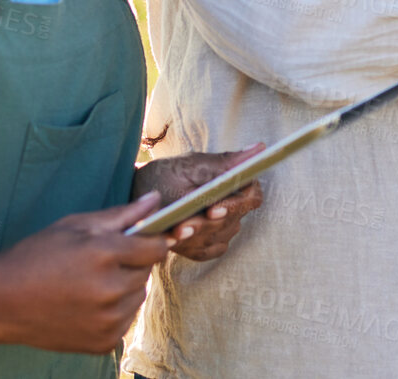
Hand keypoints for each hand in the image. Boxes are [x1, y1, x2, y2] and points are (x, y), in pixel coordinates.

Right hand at [0, 193, 168, 353]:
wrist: (1, 302)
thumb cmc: (36, 256)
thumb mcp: (76, 226)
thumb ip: (122, 215)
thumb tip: (157, 201)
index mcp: (104, 254)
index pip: (156, 247)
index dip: (152, 240)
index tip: (142, 240)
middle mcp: (110, 290)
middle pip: (147, 272)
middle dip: (132, 263)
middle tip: (102, 261)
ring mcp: (108, 320)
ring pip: (138, 297)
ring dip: (125, 288)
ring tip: (92, 282)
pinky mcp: (104, 342)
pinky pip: (126, 320)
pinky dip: (115, 311)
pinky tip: (88, 303)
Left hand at [132, 146, 266, 260]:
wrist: (138, 196)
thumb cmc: (164, 176)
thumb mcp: (189, 166)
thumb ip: (223, 164)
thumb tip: (260, 148)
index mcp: (232, 182)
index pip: (252, 195)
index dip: (238, 203)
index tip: (215, 208)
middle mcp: (231, 207)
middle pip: (232, 220)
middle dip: (207, 224)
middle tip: (184, 225)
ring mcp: (221, 228)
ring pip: (218, 237)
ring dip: (195, 236)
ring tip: (173, 231)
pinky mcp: (206, 245)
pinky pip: (206, 251)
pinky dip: (190, 246)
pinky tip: (173, 240)